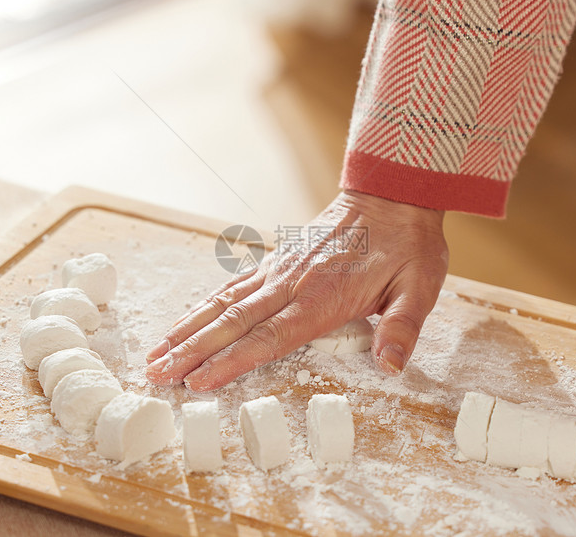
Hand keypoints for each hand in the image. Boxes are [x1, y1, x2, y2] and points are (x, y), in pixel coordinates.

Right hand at [145, 189, 448, 390]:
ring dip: (187, 329)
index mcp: (322, 297)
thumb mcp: (419, 286)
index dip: (231, 361)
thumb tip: (389, 366)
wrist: (391, 194)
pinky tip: (185, 319)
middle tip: (156, 373)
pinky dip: (204, 304)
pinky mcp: (277, 260)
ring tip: (156, 352)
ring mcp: (279, 270)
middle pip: (232, 322)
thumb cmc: (407, 243)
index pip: (269, 337)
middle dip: (192, 350)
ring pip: (223, 302)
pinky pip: (232, 284)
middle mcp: (291, 283)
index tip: (198, 381)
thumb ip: (401, 327)